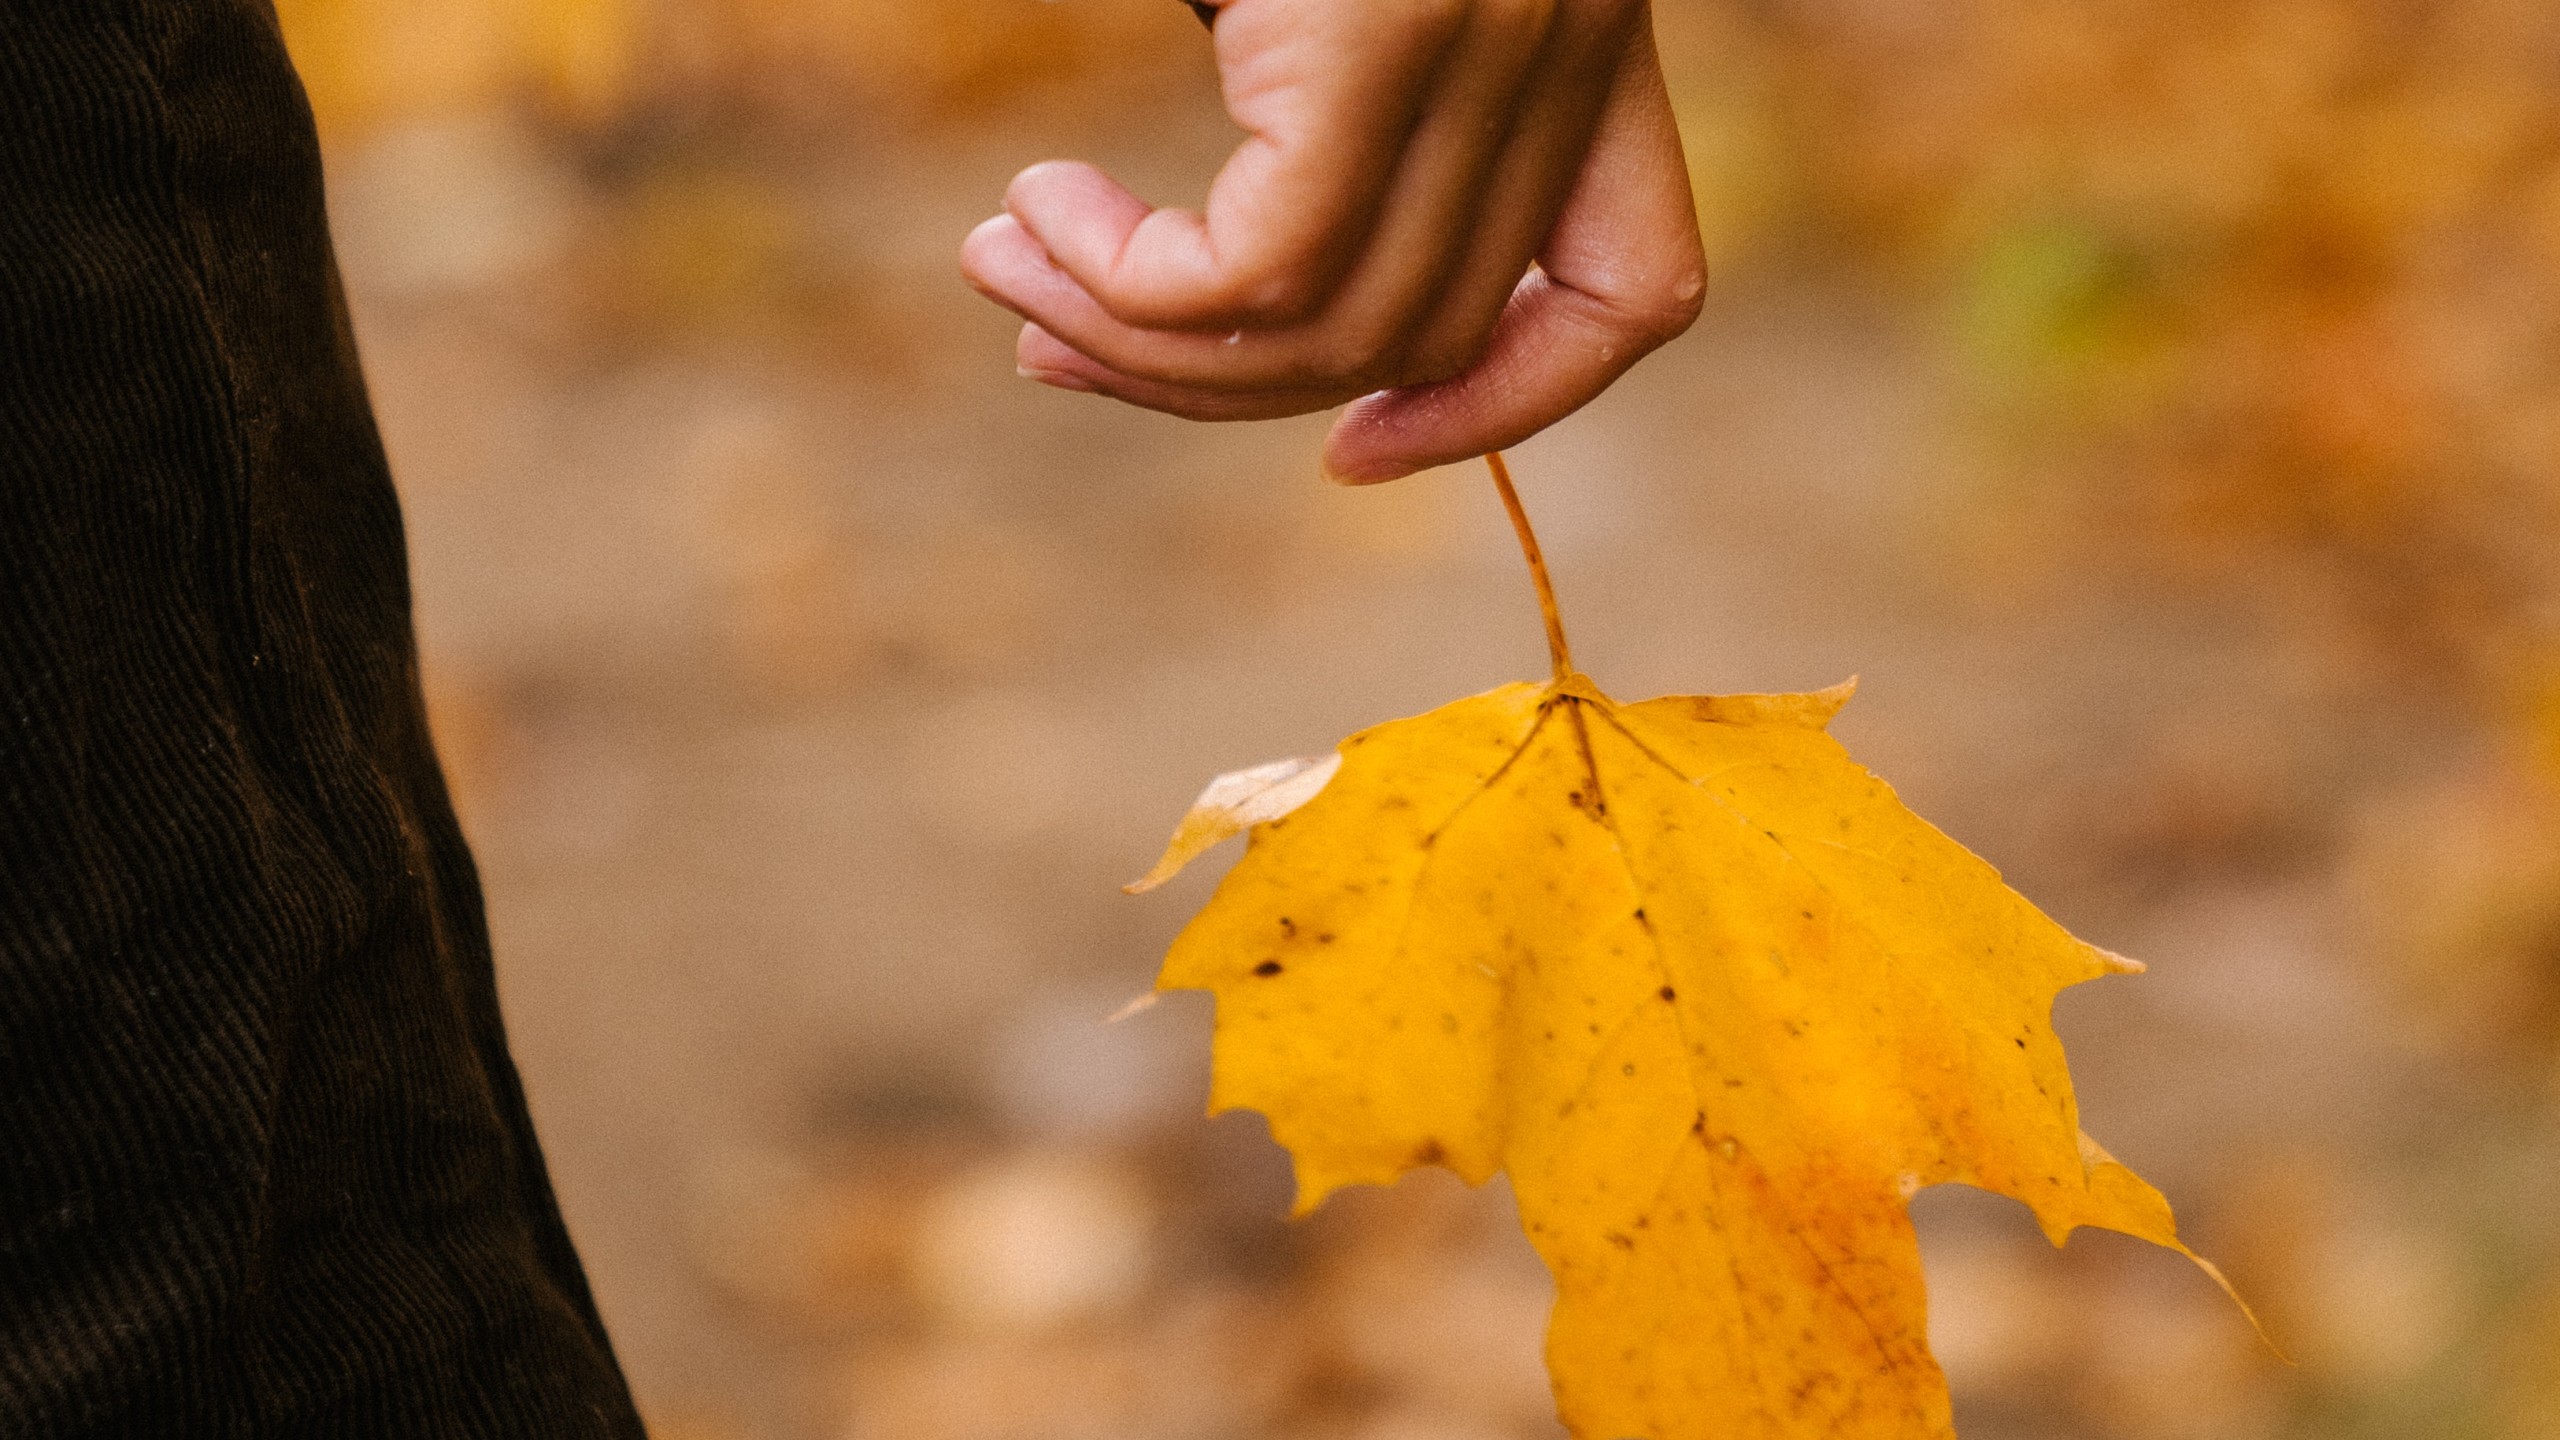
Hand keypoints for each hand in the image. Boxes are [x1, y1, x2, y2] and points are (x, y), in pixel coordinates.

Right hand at [960, 0, 1704, 481]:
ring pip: (1333, 325)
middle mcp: (1563, 42)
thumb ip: (1345, 72)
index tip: (1354, 450)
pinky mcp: (1386, 39)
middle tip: (1053, 344)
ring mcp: (1486, 43)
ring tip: (1014, 276)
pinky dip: (1134, 286)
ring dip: (1144, 341)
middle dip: (1220, 383)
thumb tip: (1233, 265)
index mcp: (1594, 19)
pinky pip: (1263, 271)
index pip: (1640, 285)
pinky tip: (1043, 217)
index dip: (1509, 400)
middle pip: (1423, 326)